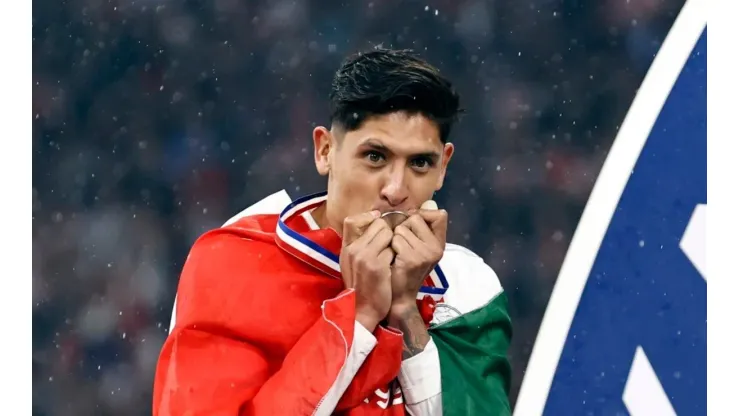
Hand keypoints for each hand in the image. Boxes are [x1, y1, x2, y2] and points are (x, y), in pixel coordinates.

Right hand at [339, 211, 394, 331]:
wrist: (362, 310)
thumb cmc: (360, 286)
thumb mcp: (351, 263)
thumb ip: (359, 244)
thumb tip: (373, 222)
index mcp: (346, 248)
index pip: (352, 220)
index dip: (368, 218)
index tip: (378, 224)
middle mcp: (354, 249)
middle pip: (378, 224)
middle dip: (388, 232)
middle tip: (390, 245)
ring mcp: (365, 256)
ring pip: (388, 234)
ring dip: (393, 243)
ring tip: (391, 256)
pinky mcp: (378, 265)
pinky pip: (393, 249)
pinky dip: (396, 256)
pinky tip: (393, 267)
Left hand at [389, 207, 447, 307]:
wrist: (398, 296)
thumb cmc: (404, 268)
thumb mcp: (418, 247)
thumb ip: (423, 226)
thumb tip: (430, 202)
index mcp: (440, 243)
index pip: (440, 215)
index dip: (422, 214)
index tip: (412, 225)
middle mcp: (437, 248)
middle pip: (417, 217)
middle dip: (404, 227)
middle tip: (402, 246)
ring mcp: (426, 253)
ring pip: (403, 227)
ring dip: (395, 238)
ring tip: (397, 253)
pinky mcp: (413, 259)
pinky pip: (396, 238)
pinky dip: (391, 246)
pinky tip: (393, 259)